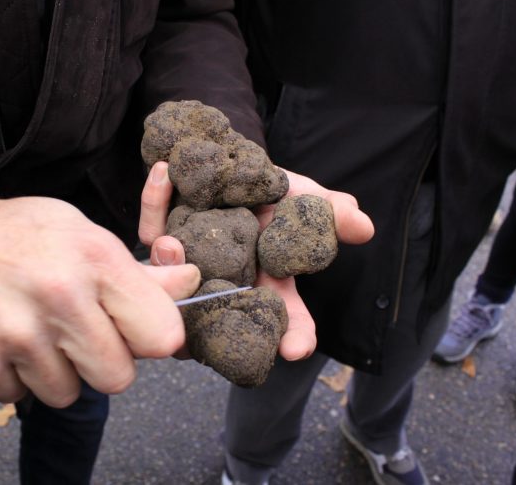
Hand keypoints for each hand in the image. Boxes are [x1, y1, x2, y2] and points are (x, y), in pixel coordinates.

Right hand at [0, 197, 200, 406]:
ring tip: (29, 328)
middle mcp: (60, 298)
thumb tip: (190, 282)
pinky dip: (12, 376)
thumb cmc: (15, 237)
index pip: (162, 336)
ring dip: (53, 370)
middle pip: (117, 377)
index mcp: (95, 259)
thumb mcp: (80, 233)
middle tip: (72, 330)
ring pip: (67, 393)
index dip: (148, 336)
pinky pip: (19, 397)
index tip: (130, 328)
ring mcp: (16, 336)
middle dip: (100, 360)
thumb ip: (136, 273)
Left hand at [139, 162, 373, 359]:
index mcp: (265, 286)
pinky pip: (151, 226)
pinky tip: (165, 173)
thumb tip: (364, 226)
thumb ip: (331, 214)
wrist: (234, 166)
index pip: (285, 320)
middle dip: (207, 317)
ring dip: (171, 264)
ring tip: (172, 244)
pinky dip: (155, 202)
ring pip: (173, 281)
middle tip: (203, 306)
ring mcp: (189, 264)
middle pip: (217, 315)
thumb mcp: (306, 201)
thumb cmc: (275, 194)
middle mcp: (226, 284)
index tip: (296, 348)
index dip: (293, 336)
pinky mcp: (161, 233)